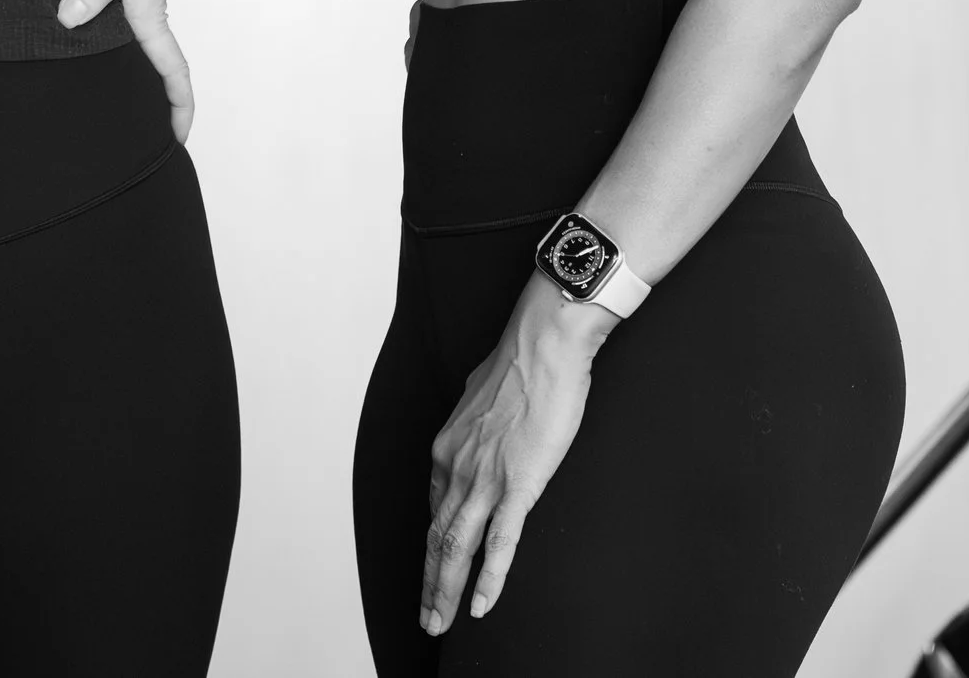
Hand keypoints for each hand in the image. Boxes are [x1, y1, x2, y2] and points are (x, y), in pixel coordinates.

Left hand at [55, 0, 219, 141]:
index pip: (170, 68)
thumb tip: (67, 21)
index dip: (177, 106)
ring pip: (119, 32)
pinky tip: (66, 16)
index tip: (176, 141)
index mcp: (148, 7)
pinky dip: (89, 13)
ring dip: (111, 56)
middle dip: (143, 96)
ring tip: (87, 86)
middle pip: (144, 60)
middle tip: (122, 133)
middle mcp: (139, 0)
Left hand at [423, 274, 611, 633]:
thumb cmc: (519, 364)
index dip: (432, 544)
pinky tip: (481, 605)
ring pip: (458, 547)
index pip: (435, 508)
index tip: (432, 568)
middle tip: (426, 618)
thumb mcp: (480, 395)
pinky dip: (488, 579)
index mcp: (448, 447)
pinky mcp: (518, 486)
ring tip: (440, 622)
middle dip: (429, 582)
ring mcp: (485, 479)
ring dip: (445, 590)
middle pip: (437, 537)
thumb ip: (475, 421)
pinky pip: (499, 543)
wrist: (542, 345)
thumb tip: (480, 424)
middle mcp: (457, 467)